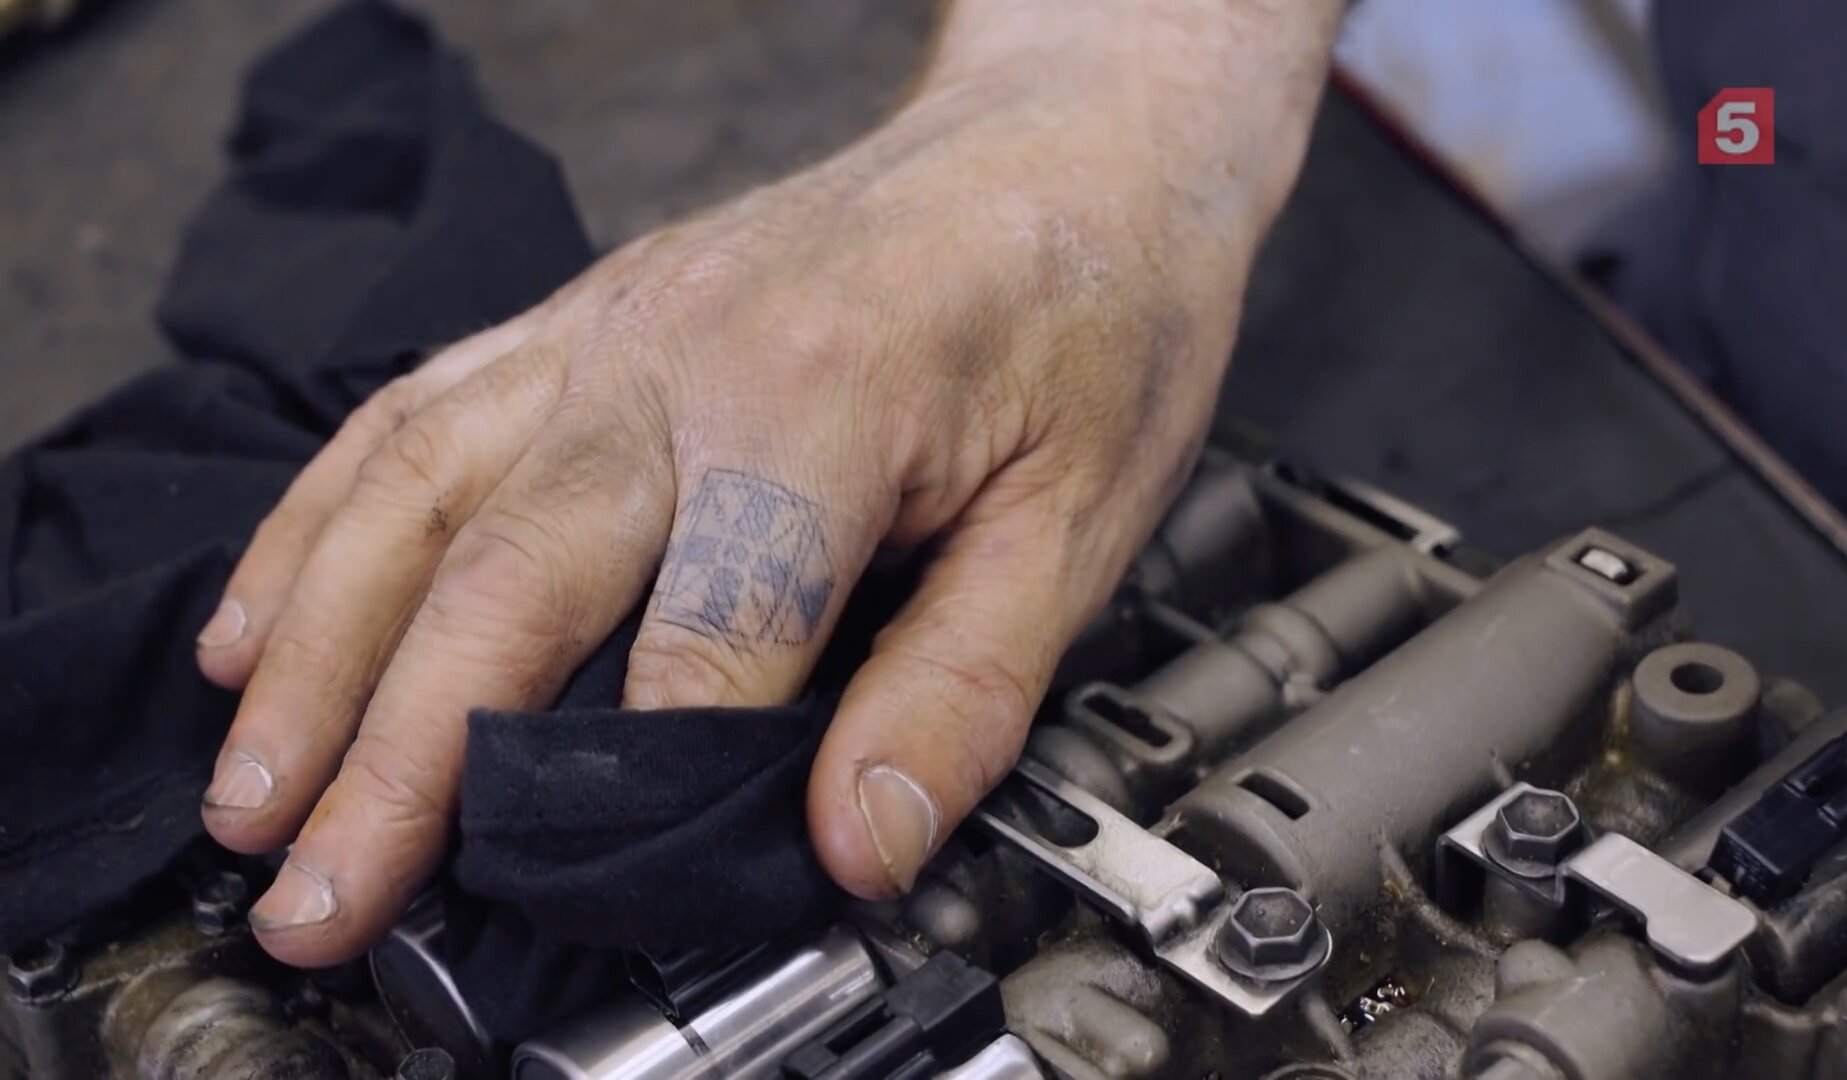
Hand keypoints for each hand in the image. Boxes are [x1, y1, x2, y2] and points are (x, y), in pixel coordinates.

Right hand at [196, 0, 1338, 965]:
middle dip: (393, 764)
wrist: (1071, 142)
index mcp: (821, 405)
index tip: (579, 896)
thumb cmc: (1091, 307)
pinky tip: (258, 612)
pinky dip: (317, 524)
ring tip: (246, 789)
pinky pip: (412, 417)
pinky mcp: (583, 318)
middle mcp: (679, 359)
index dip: (637, 791)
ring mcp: (611, 328)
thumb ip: (960, 690)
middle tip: (315, 897)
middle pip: (503, 583)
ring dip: (312, 654)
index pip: (701, 642)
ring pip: (414, 496)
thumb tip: (856, 843)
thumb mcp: (1081, 518)